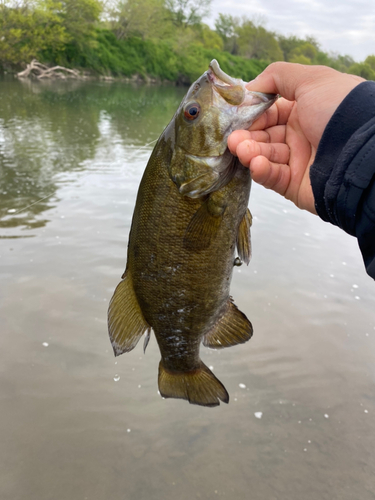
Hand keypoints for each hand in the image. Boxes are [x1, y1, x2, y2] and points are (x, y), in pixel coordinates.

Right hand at [228, 62, 364, 213]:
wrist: (361, 152)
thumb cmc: (339, 110)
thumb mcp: (312, 79)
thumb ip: (277, 76)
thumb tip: (250, 86)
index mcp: (306, 110)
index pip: (271, 112)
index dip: (253, 113)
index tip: (236, 115)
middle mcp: (302, 135)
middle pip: (264, 136)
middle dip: (246, 136)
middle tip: (232, 137)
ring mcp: (299, 161)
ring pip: (265, 157)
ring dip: (250, 152)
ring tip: (240, 149)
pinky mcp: (295, 185)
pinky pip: (273, 177)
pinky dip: (262, 170)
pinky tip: (256, 163)